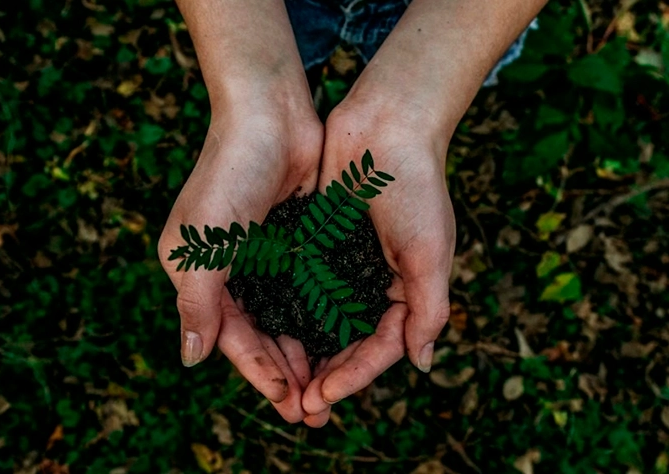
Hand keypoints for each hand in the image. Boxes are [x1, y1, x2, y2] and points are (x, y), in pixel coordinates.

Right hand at [158, 100, 322, 422]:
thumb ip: (197, 303)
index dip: (258, 372)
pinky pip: (306, 289)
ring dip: (305, 351)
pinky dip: (319, 316)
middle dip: (285, 372)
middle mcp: (229, 269)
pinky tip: (339, 339)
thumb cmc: (230, 174)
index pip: (230, 336)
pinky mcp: (294, 241)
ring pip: (285, 317)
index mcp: (198, 273)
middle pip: (260, 334)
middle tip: (314, 410)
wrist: (270, 114)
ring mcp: (264, 256)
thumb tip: (191, 359)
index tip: (288, 402)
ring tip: (329, 386)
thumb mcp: (203, 244)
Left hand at [301, 96, 455, 426]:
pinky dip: (289, 311)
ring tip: (281, 382)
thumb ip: (429, 309)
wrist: (386, 125)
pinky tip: (268, 332)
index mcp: (406, 290)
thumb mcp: (430, 251)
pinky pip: (302, 286)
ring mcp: (344, 264)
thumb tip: (422, 363)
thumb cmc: (416, 186)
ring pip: (321, 321)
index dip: (354, 375)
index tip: (324, 396)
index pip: (380, 347)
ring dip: (304, 352)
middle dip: (326, 375)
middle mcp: (373, 283)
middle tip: (299, 406)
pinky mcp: (318, 243)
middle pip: (348, 342)